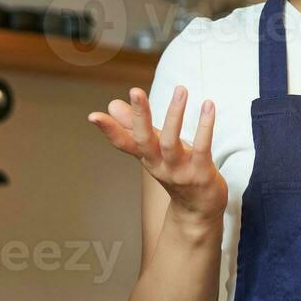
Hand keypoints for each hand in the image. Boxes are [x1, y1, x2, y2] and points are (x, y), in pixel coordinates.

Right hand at [87, 86, 225, 226]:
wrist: (198, 210)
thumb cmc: (176, 173)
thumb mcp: (154, 151)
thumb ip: (134, 128)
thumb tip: (112, 105)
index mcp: (146, 158)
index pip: (123, 143)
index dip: (109, 130)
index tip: (93, 116)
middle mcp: (159, 165)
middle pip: (144, 140)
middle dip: (139, 115)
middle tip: (135, 91)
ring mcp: (179, 171)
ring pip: (171, 143)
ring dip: (175, 115)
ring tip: (180, 89)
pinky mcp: (201, 173)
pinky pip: (203, 148)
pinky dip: (205, 127)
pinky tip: (208, 105)